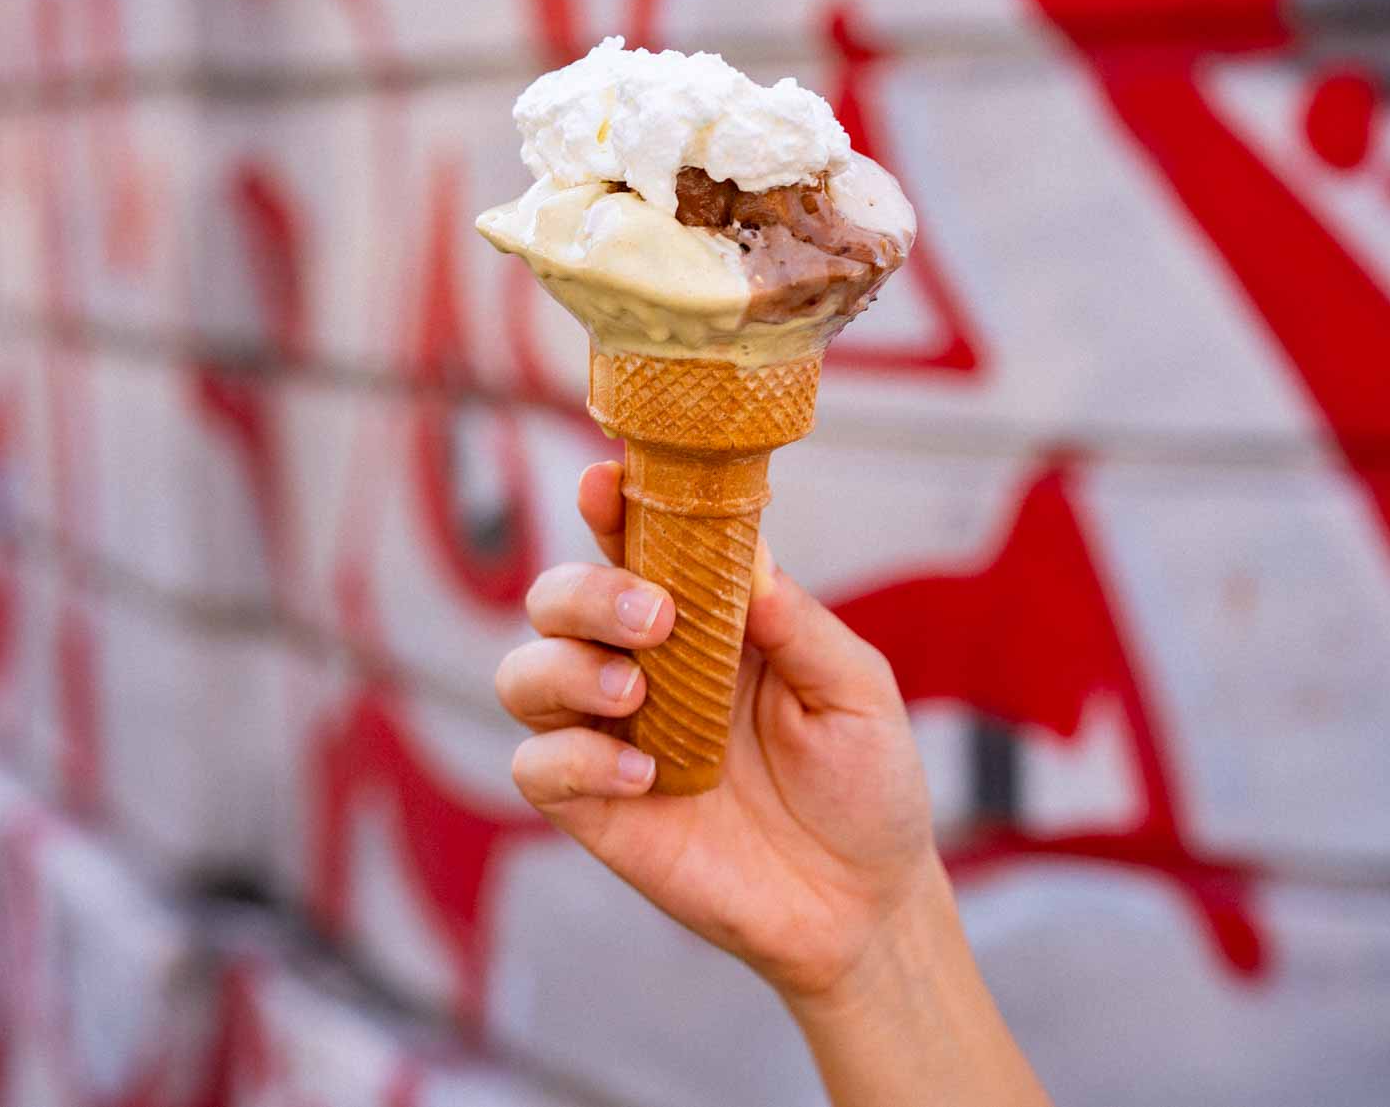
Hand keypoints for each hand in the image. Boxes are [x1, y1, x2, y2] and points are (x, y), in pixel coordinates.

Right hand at [496, 460, 942, 1001]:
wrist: (864, 906)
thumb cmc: (866, 786)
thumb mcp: (855, 691)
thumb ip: (796, 621)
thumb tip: (743, 556)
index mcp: (705, 623)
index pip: (636, 548)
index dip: (610, 509)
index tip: (606, 484)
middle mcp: (646, 670)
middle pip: (557, 599)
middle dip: (587, 592)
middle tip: (656, 620)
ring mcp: (614, 738)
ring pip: (524, 673)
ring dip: (564, 666)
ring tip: (638, 693)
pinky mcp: (598, 810)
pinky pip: (535, 767)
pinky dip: (575, 759)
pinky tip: (647, 777)